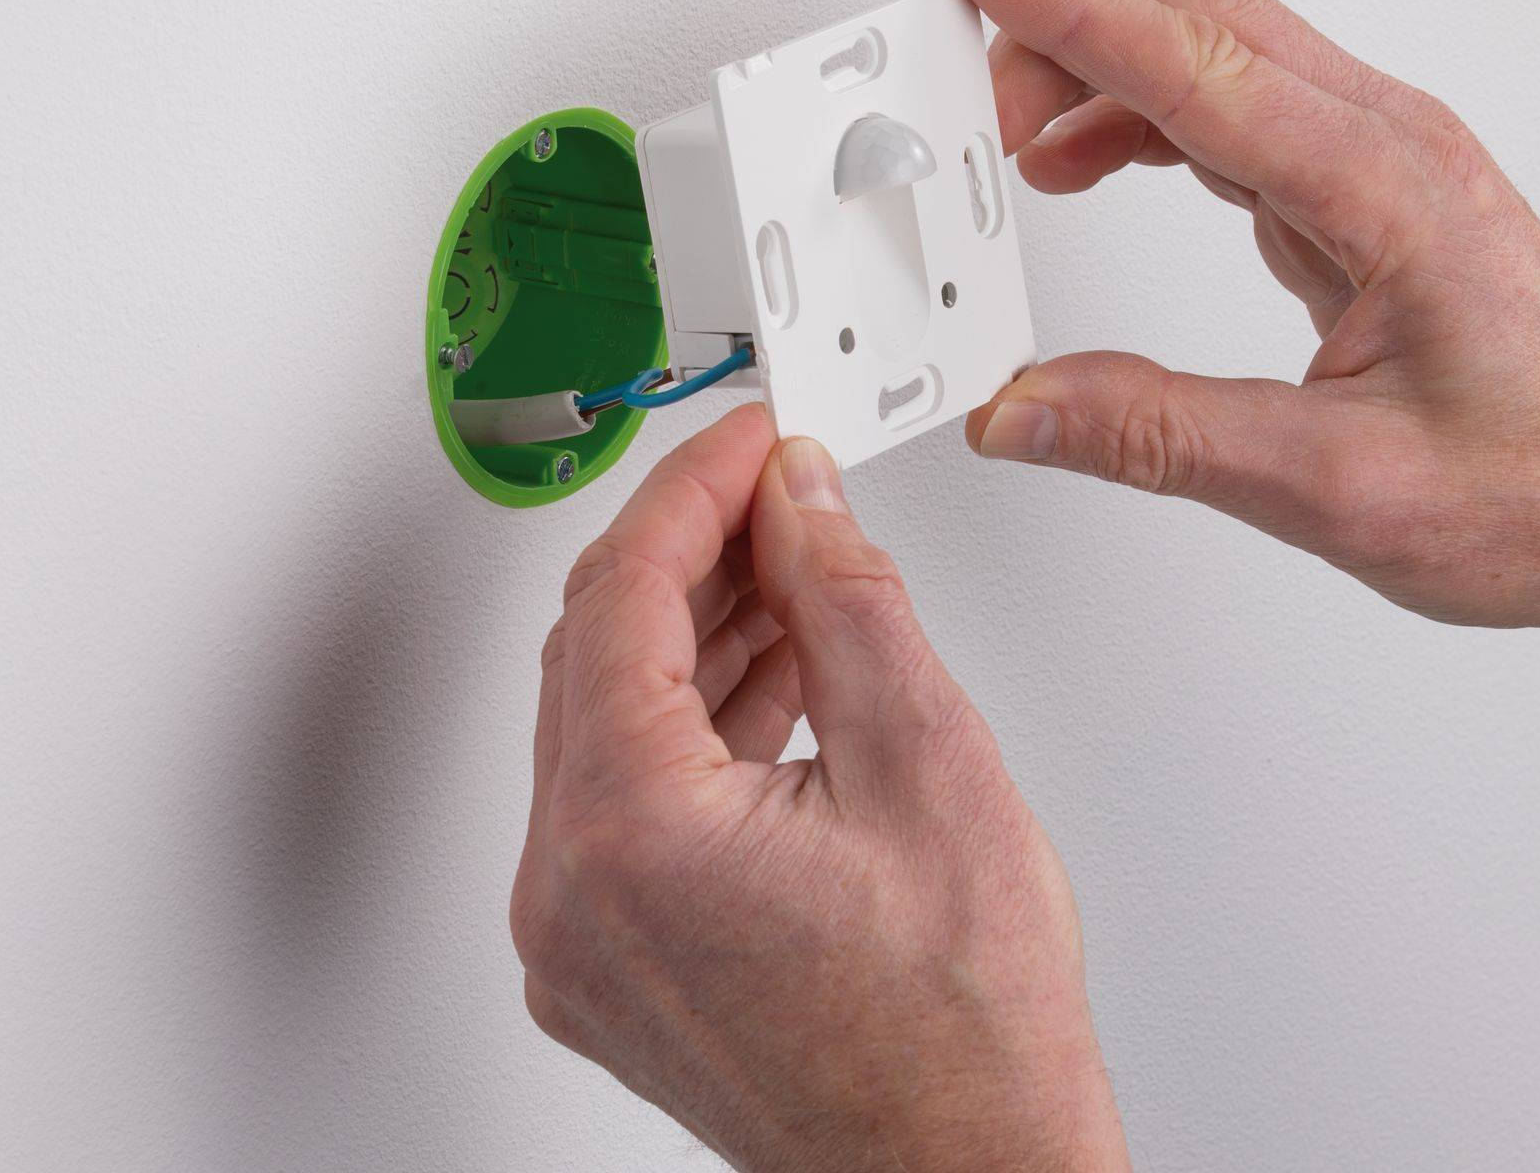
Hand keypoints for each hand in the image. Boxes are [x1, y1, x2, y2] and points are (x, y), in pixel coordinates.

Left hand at [511, 405, 1127, 1172]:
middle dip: (693, 558)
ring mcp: (581, 942)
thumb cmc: (962, 1034)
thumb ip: (847, 602)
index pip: (623, 596)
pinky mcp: (611, 966)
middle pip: (600, 656)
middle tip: (779, 496)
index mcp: (629, 834)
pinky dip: (694, 730)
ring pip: (611, 728)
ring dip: (698, 639)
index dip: (692, 492)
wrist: (968, 1172)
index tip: (748, 439)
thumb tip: (800, 502)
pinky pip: (626, 805)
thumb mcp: (927, 764)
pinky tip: (776, 679)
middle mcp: (572, 895)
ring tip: (796, 576)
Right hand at [933, 0, 1539, 738]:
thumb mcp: (1334, 487)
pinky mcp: (1374, 200)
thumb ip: (1160, 435)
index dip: (1062, 8)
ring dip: (1106, 75)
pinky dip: (1151, 120)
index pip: (1190, 66)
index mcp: (1388, 192)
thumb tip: (1024, 406)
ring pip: (1220, 59)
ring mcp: (1386, 168)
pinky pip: (1241, 117)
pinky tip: (1098, 161)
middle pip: (1203, 21)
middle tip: (967, 79)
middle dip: (1067, 27)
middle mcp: (1391, 151)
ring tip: (1014, 138)